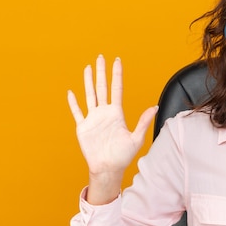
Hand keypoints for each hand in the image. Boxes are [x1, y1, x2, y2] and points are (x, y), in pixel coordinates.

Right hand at [67, 55, 157, 201]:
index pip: (116, 89)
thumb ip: (143, 122)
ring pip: (89, 95)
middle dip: (101, 73)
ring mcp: (93, 119)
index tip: (117, 61)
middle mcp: (104, 113)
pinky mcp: (83, 127)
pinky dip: (73, 103)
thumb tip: (154, 107)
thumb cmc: (123, 156)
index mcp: (117, 113)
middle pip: (102, 88)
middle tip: (100, 57)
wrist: (108, 168)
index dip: (116, 75)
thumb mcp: (136, 138)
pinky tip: (71, 93)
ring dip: (87, 82)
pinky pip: (77, 112)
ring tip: (87, 68)